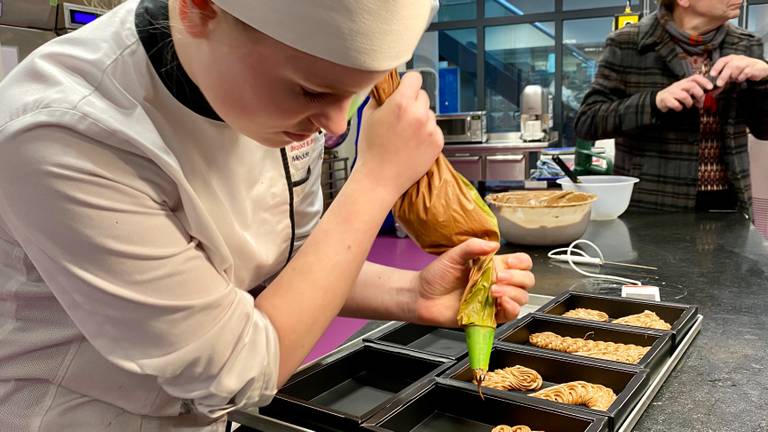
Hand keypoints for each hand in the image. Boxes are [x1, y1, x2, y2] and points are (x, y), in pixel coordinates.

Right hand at [354, 72, 443, 199]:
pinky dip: (426, 134)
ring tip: (406, 134)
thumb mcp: (368, 116)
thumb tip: (385, 88)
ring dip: (421, 119)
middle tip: (401, 117)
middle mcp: (419, 114)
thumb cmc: (371, 150)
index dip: (408, 83)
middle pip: (423, 95)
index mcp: (401, 103)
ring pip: (429, 113)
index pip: (414, 78)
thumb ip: (380, 98)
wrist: (380, 179)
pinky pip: (434, 129)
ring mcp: (431, 129)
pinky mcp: (438, 142)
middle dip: (413, 102)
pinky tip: (413, 144)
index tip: (404, 89)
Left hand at [413, 239, 534, 326]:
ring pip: (522, 298)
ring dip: (513, 293)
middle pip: (526, 280)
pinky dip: (511, 307)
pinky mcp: (490, 316)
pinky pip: (511, 314)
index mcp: (493, 266)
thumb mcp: (453, 255)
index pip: (521, 263)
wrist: (421, 296)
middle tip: (499, 277)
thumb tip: (494, 244)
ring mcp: (495, 300)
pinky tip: (500, 301)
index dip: (521, 263)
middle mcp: (498, 282)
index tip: (510, 263)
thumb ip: (472, 247)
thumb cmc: (436, 276)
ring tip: (493, 290)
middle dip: (518, 278)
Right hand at [655, 75, 712, 111]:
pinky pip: (674, 103)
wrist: (660, 100)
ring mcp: (671, 91)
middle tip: (700, 101)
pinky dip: (679, 107)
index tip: (711, 87)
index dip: (704, 81)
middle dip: (698, 94)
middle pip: (691, 85)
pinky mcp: (665, 98)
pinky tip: (679, 108)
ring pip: (683, 95)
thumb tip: (713, 93)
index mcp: (684, 82)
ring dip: (689, 102)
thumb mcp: (687, 93)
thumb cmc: (676, 97)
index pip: (695, 77)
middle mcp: (678, 85)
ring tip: (689, 106)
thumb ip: (698, 93)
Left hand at [710, 55, 767, 86]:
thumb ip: (723, 76)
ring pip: (737, 67)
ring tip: (733, 79)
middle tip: (719, 84)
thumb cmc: (741, 70)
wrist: (758, 68)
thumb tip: (713, 85)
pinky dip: (741, 77)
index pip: (722, 61)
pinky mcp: (752, 68)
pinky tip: (740, 79)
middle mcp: (737, 59)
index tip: (712, 75)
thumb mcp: (730, 72)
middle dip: (723, 75)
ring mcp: (746, 62)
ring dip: (733, 76)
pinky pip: (746, 72)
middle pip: (729, 65)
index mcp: (730, 58)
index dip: (716, 67)